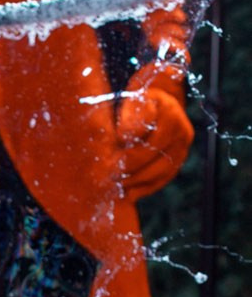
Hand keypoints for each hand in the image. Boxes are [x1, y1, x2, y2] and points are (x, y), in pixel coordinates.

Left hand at [116, 82, 193, 201]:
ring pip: (163, 171)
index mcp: (170, 113)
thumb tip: (124, 137)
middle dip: (133, 170)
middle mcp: (182, 130)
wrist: (157, 103)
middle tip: (111, 178)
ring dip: (139, 183)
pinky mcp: (180, 159)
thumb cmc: (139, 103)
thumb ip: (130, 118)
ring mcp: (184, 146)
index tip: (112, 162)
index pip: (151, 140)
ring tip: (119, 188)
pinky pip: (165, 177)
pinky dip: (147, 188)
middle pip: (158, 158)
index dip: (132, 154)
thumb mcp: (132, 102)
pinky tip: (131, 194)